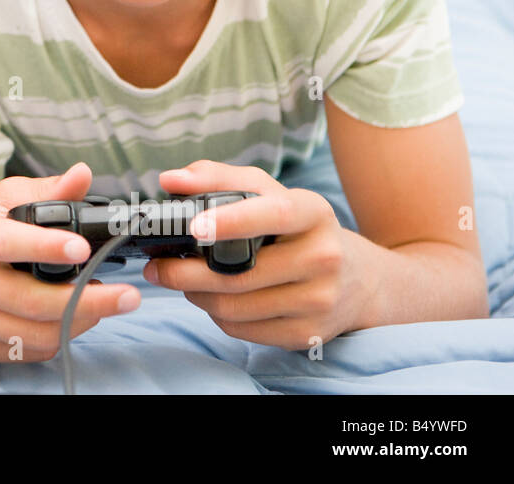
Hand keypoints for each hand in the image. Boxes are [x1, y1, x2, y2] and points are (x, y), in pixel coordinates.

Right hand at [0, 163, 142, 362]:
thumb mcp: (0, 199)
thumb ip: (46, 191)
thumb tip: (83, 176)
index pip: (5, 243)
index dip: (45, 248)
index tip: (83, 249)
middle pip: (29, 300)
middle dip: (87, 300)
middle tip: (129, 296)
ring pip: (33, 333)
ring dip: (79, 322)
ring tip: (105, 305)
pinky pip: (25, 351)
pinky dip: (58, 337)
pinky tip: (74, 318)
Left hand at [144, 160, 372, 348]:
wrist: (356, 279)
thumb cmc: (296, 228)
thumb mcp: (267, 193)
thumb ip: (217, 178)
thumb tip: (170, 180)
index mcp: (313, 213)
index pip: (273, 214)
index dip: (231, 221)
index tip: (193, 227)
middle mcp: (323, 257)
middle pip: (238, 273)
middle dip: (184, 271)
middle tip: (157, 266)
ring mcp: (319, 300)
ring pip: (234, 306)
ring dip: (195, 295)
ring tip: (185, 280)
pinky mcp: (309, 334)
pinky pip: (242, 330)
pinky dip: (217, 316)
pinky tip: (215, 299)